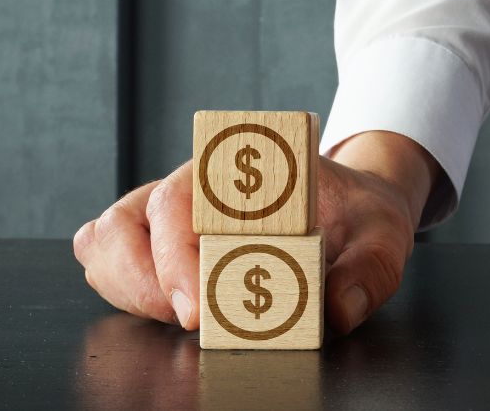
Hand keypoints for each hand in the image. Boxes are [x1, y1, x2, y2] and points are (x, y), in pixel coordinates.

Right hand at [73, 131, 438, 333]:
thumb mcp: (382, 235)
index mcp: (243, 168)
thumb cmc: (357, 215)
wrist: (352, 210)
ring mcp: (171, 213)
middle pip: (126, 220)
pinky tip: (167, 310)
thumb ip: (369, 270)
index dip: (175, 255)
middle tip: (191, 323)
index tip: (198, 310)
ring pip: (106, 238)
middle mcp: (195, 185)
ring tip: (178, 318)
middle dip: (144, 281)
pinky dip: (124, 289)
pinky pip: (112, 259)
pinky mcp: (161, 243)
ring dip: (128, 286)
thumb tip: (339, 310)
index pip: (179, 197)